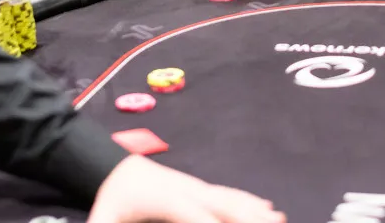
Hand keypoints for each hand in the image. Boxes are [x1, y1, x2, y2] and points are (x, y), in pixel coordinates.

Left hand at [88, 155, 284, 222]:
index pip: (196, 217)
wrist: (115, 167)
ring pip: (232, 199)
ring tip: (280, 218)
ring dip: (256, 210)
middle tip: (276, 222)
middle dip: (249, 217)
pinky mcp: (200, 188)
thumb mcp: (104, 218)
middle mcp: (188, 191)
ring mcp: (197, 187)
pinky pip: (230, 196)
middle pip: (224, 205)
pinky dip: (251, 203)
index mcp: (167, 199)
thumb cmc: (112, 198)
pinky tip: (268, 210)